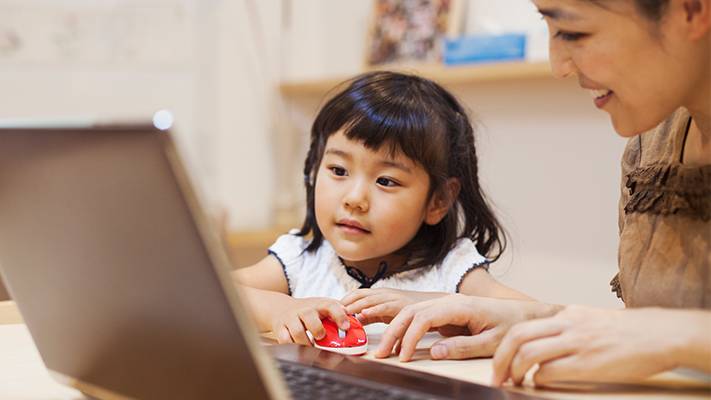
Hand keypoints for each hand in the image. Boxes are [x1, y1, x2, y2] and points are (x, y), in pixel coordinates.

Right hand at [271, 297, 349, 345]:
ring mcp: (291, 319)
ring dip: (305, 341)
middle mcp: (305, 310)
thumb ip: (339, 313)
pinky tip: (297, 347)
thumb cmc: (308, 310)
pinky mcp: (280, 328)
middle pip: (310, 317)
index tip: (346, 327)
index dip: (340, 315)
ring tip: (311, 346)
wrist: (281, 307)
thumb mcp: (324, 307)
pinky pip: (284, 339)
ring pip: (297, 331)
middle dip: (318, 329)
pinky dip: (291, 345)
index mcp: (319, 305)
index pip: (331, 306)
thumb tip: (358, 322)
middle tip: (321, 336)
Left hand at [341, 288, 444, 324]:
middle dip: (345, 303)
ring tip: (342, 314)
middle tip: (331, 314)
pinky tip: (362, 316)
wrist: (441, 306)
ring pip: (370, 300)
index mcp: (382, 294)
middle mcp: (386, 293)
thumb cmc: (414, 311)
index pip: (357, 294)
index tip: (331, 310)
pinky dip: (372, 311)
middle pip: (360, 294)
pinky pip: (385, 307)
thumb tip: (357, 320)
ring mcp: (394, 297)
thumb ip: (374, 315)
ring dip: (355, 307)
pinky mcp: (402, 305)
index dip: (344, 301)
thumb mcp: (389, 312)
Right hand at [375, 294, 549, 361]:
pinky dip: (405, 327)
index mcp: (460, 306)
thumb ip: (462, 347)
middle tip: (380, 354)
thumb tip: (433, 353)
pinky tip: (397, 341)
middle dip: (393, 332)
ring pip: (412, 311)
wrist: (525, 314)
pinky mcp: (447, 310)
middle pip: (411, 311)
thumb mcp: (491, 342)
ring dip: (395, 329)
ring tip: (384, 350)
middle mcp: (450, 300)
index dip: (409, 337)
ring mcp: (447, 303)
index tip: (401, 357)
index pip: (424, 317)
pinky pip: (420, 315)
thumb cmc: (512, 327)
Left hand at [491, 305, 688, 386]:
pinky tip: (539, 384)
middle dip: (500, 359)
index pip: (522, 326)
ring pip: (528, 353)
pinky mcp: (588, 362)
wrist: (659, 334)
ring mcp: (576, 342)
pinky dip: (538, 379)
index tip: (500, 362)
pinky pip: (550, 371)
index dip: (505, 346)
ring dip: (514, 371)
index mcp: (566, 315)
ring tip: (513, 382)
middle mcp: (567, 324)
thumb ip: (568, 327)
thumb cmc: (628, 332)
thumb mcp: (591, 319)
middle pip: (516, 337)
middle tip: (496, 376)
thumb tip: (547, 342)